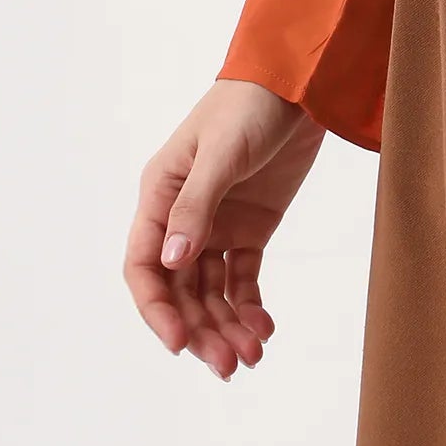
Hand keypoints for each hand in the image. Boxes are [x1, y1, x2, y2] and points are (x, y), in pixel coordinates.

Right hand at [124, 80, 325, 377]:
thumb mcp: (222, 151)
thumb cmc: (250, 103)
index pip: (145, 265)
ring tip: (251, 353)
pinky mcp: (251, 227)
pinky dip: (250, 304)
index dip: (157, 308)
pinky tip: (264, 326)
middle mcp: (183, 216)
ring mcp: (217, 224)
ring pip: (210, 291)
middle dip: (200, 329)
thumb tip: (171, 260)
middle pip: (180, 289)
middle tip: (229, 363)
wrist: (300, 82)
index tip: (180, 342)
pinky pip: (242, 277)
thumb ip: (196, 204)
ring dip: (226, 324)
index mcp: (161, 194)